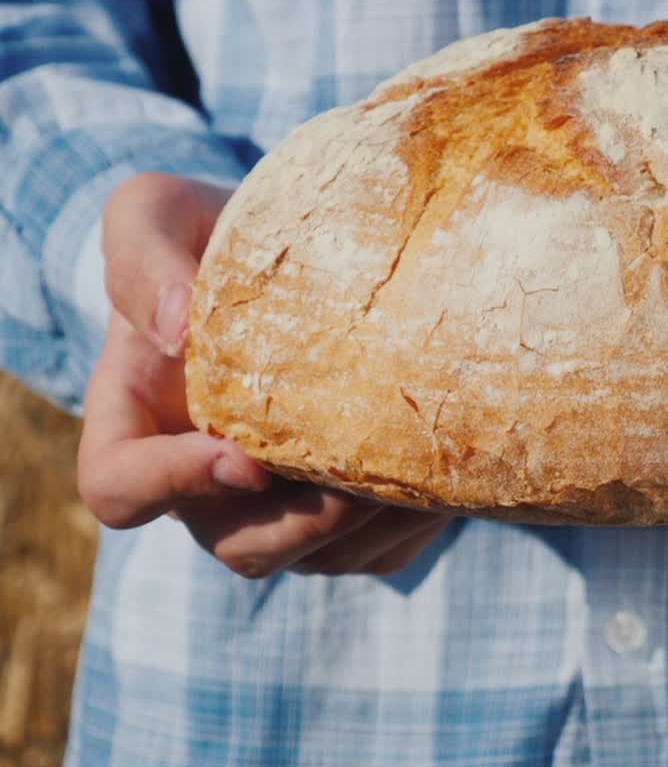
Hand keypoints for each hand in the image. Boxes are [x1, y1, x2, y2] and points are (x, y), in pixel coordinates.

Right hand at [77, 172, 447, 576]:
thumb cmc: (217, 229)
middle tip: (359, 474)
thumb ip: (142, 254)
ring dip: (369, 525)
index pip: (119, 490)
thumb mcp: (159, 210)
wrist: (306, 250)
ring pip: (316, 556)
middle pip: (238, 545)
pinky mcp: (347, 513)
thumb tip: (176, 330)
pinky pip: (378, 552)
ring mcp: (277, 503)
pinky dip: (415, 522)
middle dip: (303, 522)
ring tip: (421, 465)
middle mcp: (205, 480)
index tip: (244, 457)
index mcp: (139, 421)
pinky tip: (450, 469)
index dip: (174, 487)